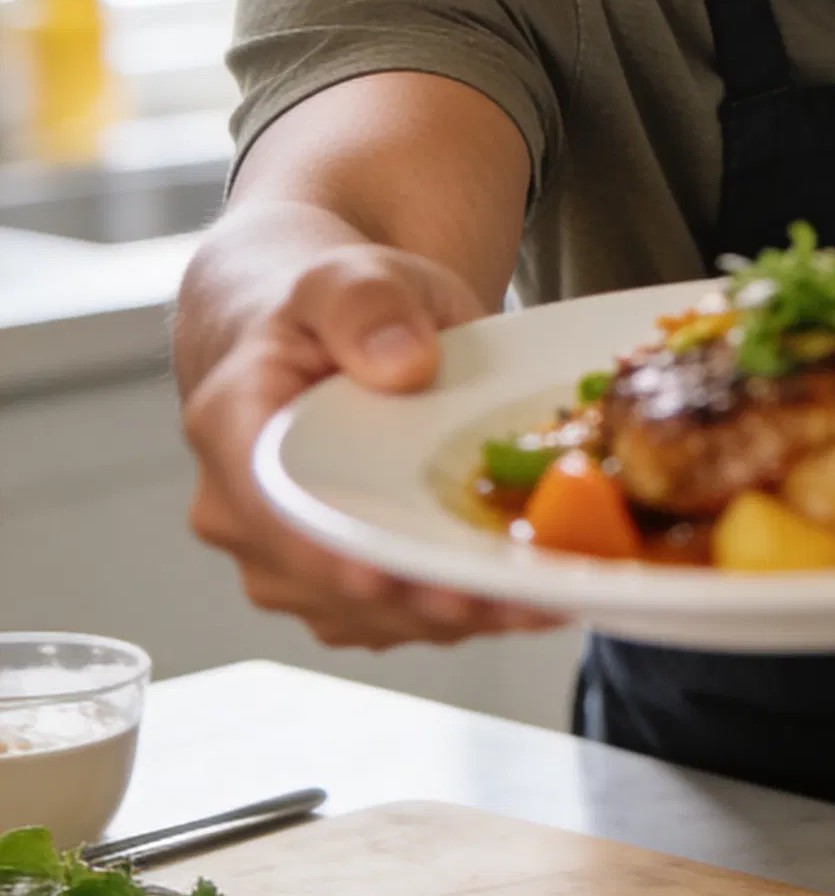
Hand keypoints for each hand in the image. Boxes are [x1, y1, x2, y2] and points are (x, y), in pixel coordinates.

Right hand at [183, 243, 564, 647]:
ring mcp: (286, 562)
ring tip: (543, 596)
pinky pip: (395, 620)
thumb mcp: (347, 274)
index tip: (391, 580)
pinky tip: (531, 598)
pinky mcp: (335, 589)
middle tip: (510, 594)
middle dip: (418, 597)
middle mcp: (241, 512)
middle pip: (328, 578)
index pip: (268, 504)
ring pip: (369, 615)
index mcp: (230, 425)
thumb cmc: (333, 307)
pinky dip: (461, 615)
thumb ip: (366, 304)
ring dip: (455, 616)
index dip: (327, 554)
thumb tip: (403, 363)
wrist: (322, 341)